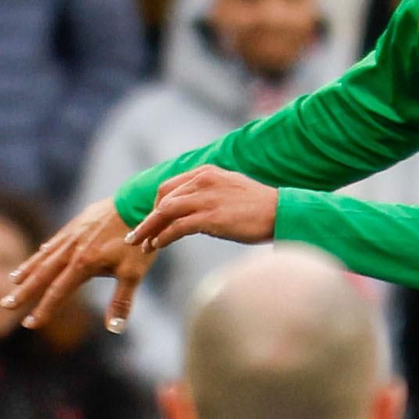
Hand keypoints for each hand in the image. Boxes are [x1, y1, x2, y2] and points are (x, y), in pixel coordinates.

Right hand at [5, 199, 151, 334]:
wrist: (139, 203)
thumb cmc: (138, 242)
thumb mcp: (133, 274)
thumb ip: (121, 301)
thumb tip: (114, 329)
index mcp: (83, 265)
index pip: (57, 293)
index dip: (43, 310)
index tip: (29, 324)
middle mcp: (72, 250)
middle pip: (42, 275)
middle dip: (24, 292)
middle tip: (5, 304)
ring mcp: (72, 235)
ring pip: (44, 256)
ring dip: (27, 270)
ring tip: (13, 281)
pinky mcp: (77, 224)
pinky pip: (56, 240)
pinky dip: (45, 250)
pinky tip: (41, 252)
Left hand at [126, 167, 278, 254]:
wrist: (281, 212)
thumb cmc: (260, 206)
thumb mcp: (231, 189)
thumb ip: (211, 193)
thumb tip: (197, 209)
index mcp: (206, 173)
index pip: (169, 186)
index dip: (155, 205)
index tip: (150, 221)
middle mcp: (202, 182)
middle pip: (162, 198)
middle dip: (147, 218)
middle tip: (136, 236)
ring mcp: (206, 199)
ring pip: (165, 212)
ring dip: (150, 229)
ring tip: (142, 245)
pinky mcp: (211, 218)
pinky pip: (177, 227)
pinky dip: (163, 237)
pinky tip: (158, 246)